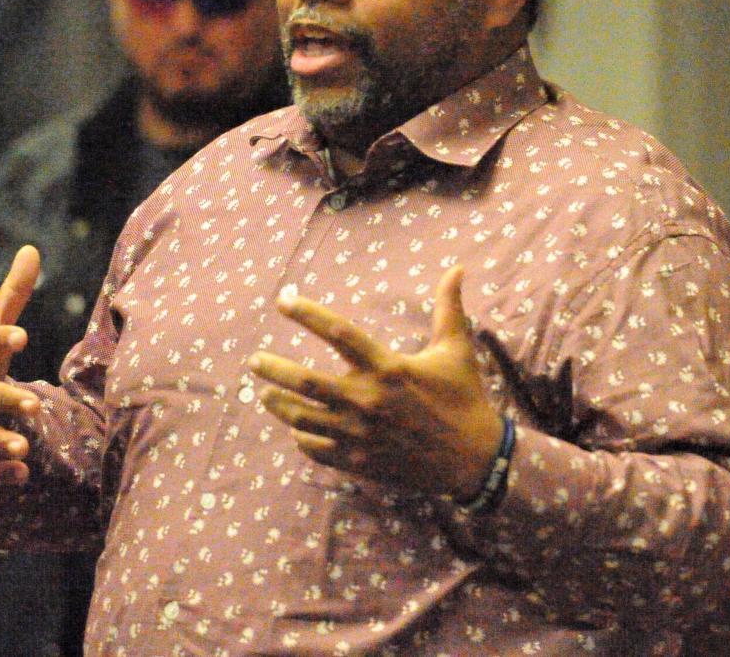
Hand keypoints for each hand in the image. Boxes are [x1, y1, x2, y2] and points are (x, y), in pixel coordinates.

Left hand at [250, 266, 503, 499]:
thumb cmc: (464, 397)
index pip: (338, 333)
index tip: (283, 301)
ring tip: (265, 394)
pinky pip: (318, 449)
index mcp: (388, 367)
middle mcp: (368, 400)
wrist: (475, 459)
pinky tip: (297, 430)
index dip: (307, 313)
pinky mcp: (360, 462)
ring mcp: (361, 434)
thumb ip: (449, 306)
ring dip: (280, 405)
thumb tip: (458, 267)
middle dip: (275, 369)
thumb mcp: (457, 349)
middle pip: (306, 382)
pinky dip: (303, 439)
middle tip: (255, 360)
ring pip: (304, 419)